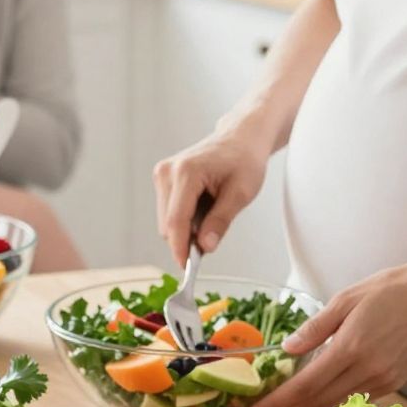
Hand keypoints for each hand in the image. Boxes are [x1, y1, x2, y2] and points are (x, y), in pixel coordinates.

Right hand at [154, 127, 269, 262]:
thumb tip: (205, 246)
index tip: (187, 267)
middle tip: (213, 237)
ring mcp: (162, 174)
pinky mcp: (163, 179)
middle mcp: (168, 172)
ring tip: (212, 212)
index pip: (176, 220)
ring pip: (166, 221)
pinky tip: (203, 207)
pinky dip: (184, 219)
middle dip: (187, 238)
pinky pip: (168, 212)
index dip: (180, 248)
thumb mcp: (241, 194)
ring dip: (186, 228)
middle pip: (168, 224)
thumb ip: (221, 221)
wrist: (240, 138)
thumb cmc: (244, 160)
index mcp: (186, 172)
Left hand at [247, 257, 406, 406]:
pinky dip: (331, 402)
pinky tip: (315, 402)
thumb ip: (315, 327)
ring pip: (336, 404)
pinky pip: (356, 398)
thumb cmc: (390, 290)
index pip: (305, 386)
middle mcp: (367, 371)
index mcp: (350, 348)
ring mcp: (383, 380)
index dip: (277, 403)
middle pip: (317, 403)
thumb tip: (287, 349)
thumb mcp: (346, 299)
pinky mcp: (394, 382)